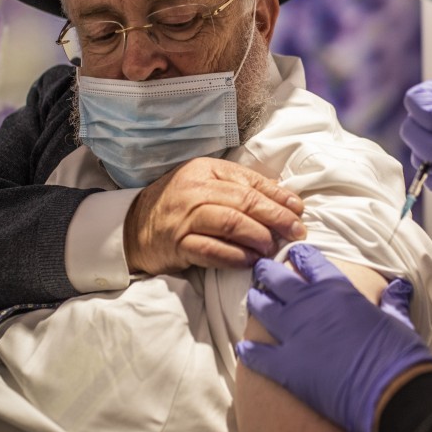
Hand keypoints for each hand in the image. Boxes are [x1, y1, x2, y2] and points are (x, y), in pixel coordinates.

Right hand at [124, 157, 305, 275]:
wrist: (133, 228)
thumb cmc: (177, 205)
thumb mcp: (204, 184)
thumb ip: (238, 185)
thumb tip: (280, 192)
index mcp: (204, 170)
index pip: (249, 181)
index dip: (278, 195)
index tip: (298, 208)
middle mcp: (194, 190)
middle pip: (244, 201)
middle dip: (276, 216)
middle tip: (296, 231)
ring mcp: (184, 218)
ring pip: (230, 223)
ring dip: (258, 236)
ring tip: (273, 247)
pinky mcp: (177, 244)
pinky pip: (212, 251)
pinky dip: (235, 257)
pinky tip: (251, 261)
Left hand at [236, 244, 431, 431]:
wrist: (391, 394)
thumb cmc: (399, 356)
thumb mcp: (399, 321)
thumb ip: (393, 301)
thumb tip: (400, 286)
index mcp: (337, 290)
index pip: (310, 262)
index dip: (300, 256)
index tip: (294, 254)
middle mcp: (309, 306)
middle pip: (278, 280)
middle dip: (267, 272)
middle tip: (261, 269)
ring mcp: (294, 335)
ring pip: (263, 309)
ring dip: (256, 302)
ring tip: (253, 298)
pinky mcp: (286, 367)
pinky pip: (257, 354)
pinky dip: (249, 351)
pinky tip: (244, 348)